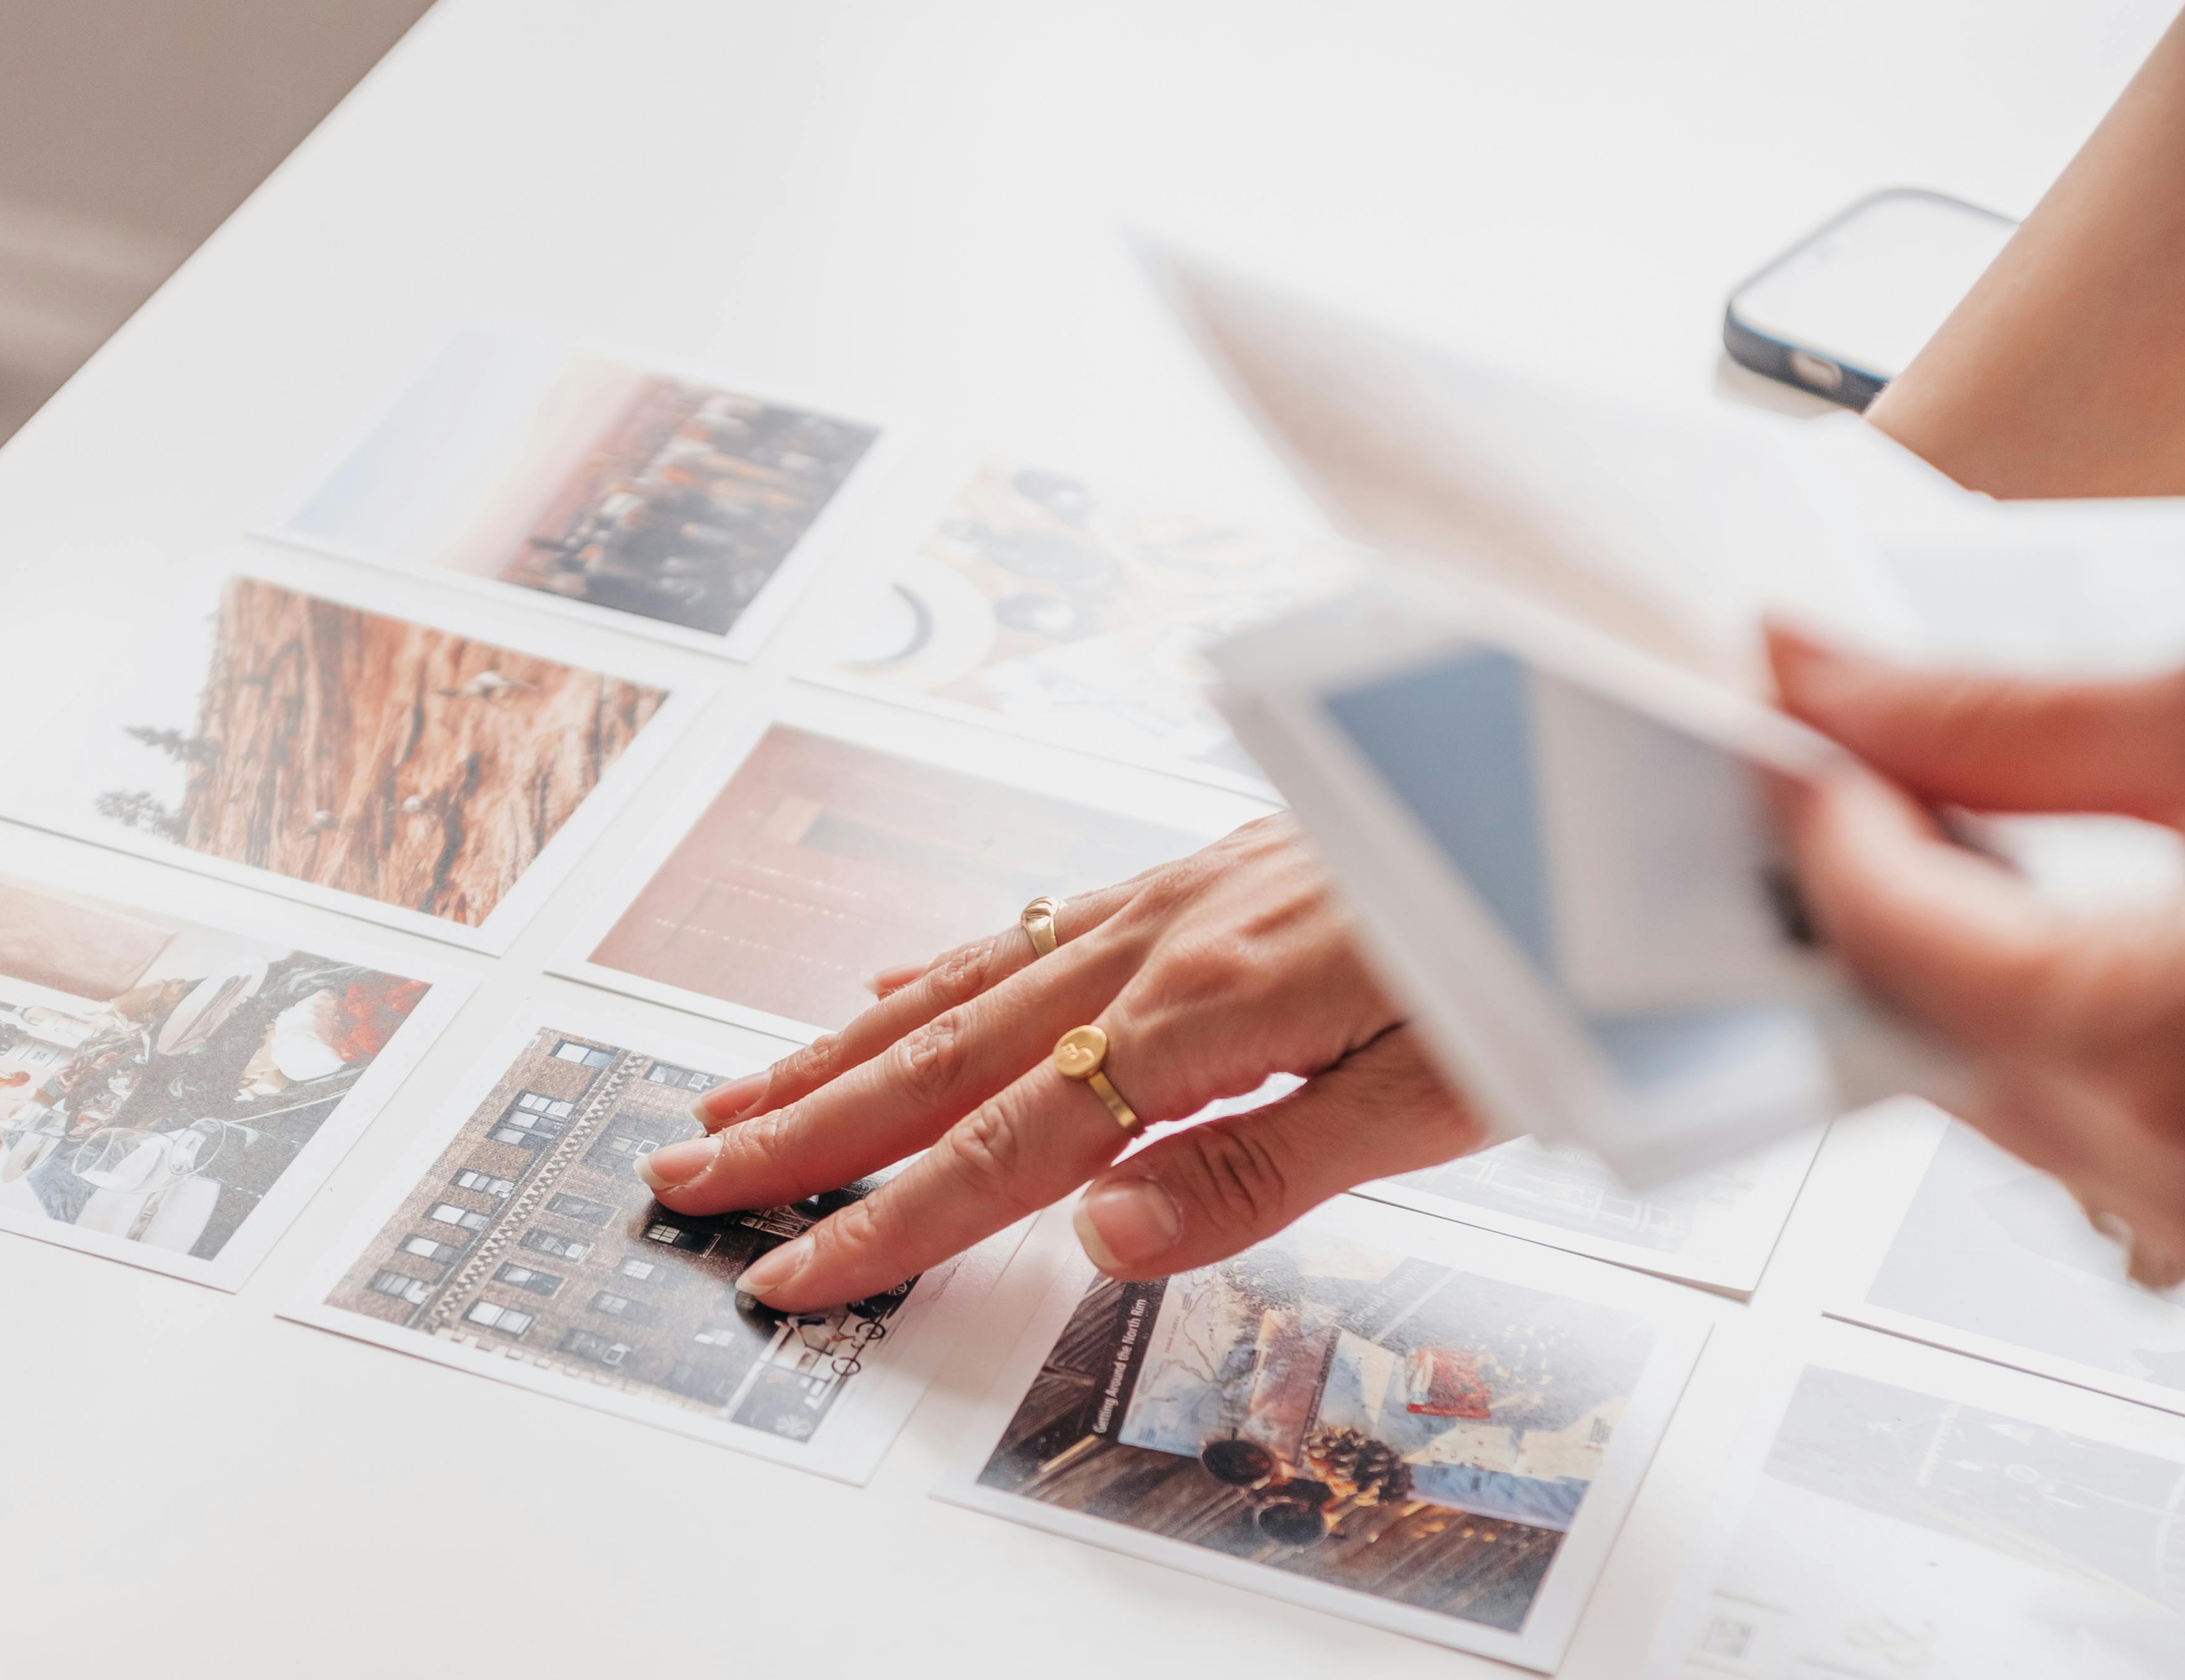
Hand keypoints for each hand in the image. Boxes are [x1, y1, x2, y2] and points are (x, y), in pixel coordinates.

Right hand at [633, 815, 1483, 1311]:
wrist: (1597, 802)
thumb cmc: (1542, 954)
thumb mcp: (1434, 1096)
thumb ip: (1257, 1168)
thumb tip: (1093, 1233)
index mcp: (1206, 1017)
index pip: (1004, 1149)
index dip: (886, 1221)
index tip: (787, 1271)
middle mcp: (1161, 947)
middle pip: (943, 1057)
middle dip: (805, 1127)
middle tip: (689, 1169)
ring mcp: (1170, 901)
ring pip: (965, 986)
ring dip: (840, 1050)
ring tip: (745, 1092)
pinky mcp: (1196, 874)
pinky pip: (1027, 927)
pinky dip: (939, 968)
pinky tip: (884, 987)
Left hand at [1768, 623, 2184, 1285]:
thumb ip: (2011, 720)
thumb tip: (1820, 677)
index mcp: (2151, 1043)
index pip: (1880, 933)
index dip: (1812, 813)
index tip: (1783, 724)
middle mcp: (2170, 1170)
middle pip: (1906, 1021)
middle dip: (1847, 889)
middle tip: (1821, 768)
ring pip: (1981, 1086)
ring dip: (1932, 962)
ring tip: (1925, 828)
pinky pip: (2072, 1125)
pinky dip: (2025, 1024)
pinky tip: (2037, 929)